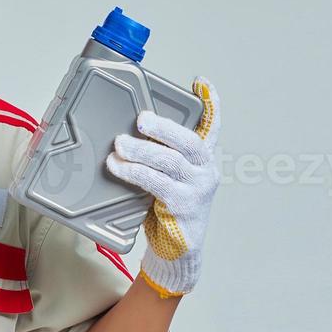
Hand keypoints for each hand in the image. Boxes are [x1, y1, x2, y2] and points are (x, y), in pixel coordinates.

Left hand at [104, 77, 220, 296]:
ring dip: (141, 152)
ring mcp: (197, 189)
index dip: (211, 103)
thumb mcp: (167, 176)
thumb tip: (123, 133)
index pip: (212, 126)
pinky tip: (119, 168)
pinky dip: (134, 173)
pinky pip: (156, 184)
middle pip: (188, 142)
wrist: (178, 250)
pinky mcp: (183, 206)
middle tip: (140, 120)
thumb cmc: (168, 206)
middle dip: (163, 128)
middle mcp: (205, 170)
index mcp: (202, 158)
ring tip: (119, 146)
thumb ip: (157, 156)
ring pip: (169, 162)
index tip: (201, 81)